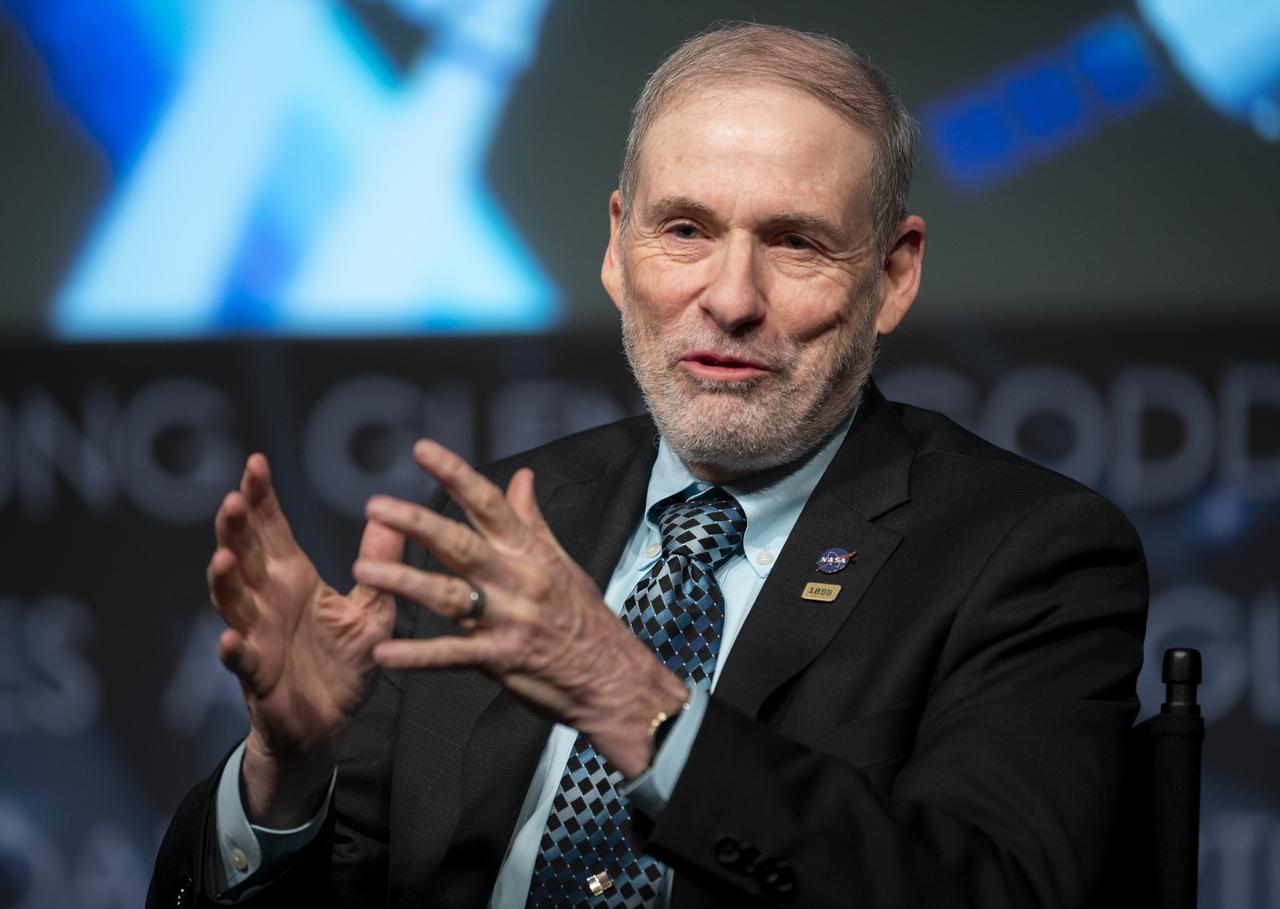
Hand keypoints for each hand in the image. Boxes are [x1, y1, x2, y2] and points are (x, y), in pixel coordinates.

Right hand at [208, 454, 403, 822]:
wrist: (330, 723)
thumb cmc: (345, 662)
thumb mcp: (373, 609)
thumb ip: (378, 565)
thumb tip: (390, 513)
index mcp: (293, 578)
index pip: (271, 529)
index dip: (261, 498)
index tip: (256, 462)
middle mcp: (268, 600)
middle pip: (244, 555)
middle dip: (235, 528)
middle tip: (232, 499)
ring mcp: (257, 636)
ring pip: (233, 602)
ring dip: (224, 581)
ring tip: (223, 558)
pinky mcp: (257, 675)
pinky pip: (241, 660)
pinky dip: (233, 648)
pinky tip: (229, 635)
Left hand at [352, 439, 687, 778]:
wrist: (613, 678)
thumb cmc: (585, 617)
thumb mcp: (562, 563)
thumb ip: (532, 521)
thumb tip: (521, 476)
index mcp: (530, 552)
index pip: (490, 504)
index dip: (456, 474)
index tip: (422, 450)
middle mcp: (518, 580)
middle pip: (461, 544)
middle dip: (417, 523)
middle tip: (375, 505)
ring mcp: (509, 620)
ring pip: (450, 595)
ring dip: (405, 582)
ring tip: (364, 571)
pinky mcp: (502, 660)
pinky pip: (454, 655)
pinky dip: (418, 656)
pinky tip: (385, 652)